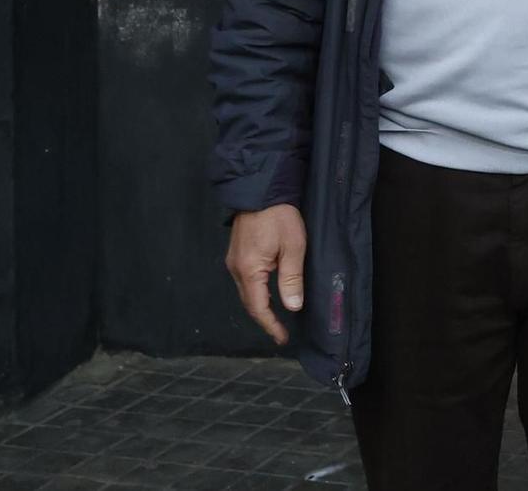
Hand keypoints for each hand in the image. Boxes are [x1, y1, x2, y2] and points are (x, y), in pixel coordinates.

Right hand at [225, 203, 305, 345]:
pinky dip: (256, 292)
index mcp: (249, 270)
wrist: (261, 189)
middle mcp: (236, 269)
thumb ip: (291, 279)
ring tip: (277, 317)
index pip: (259, 307)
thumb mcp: (293, 247)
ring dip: (260, 305)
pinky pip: (246, 280)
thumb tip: (292, 307)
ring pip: (246, 292)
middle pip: (249, 302)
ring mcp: (234, 261)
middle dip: (265, 319)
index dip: (271, 325)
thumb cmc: (279, 216)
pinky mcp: (237, 253)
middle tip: (281, 332)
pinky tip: (268, 293)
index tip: (282, 338)